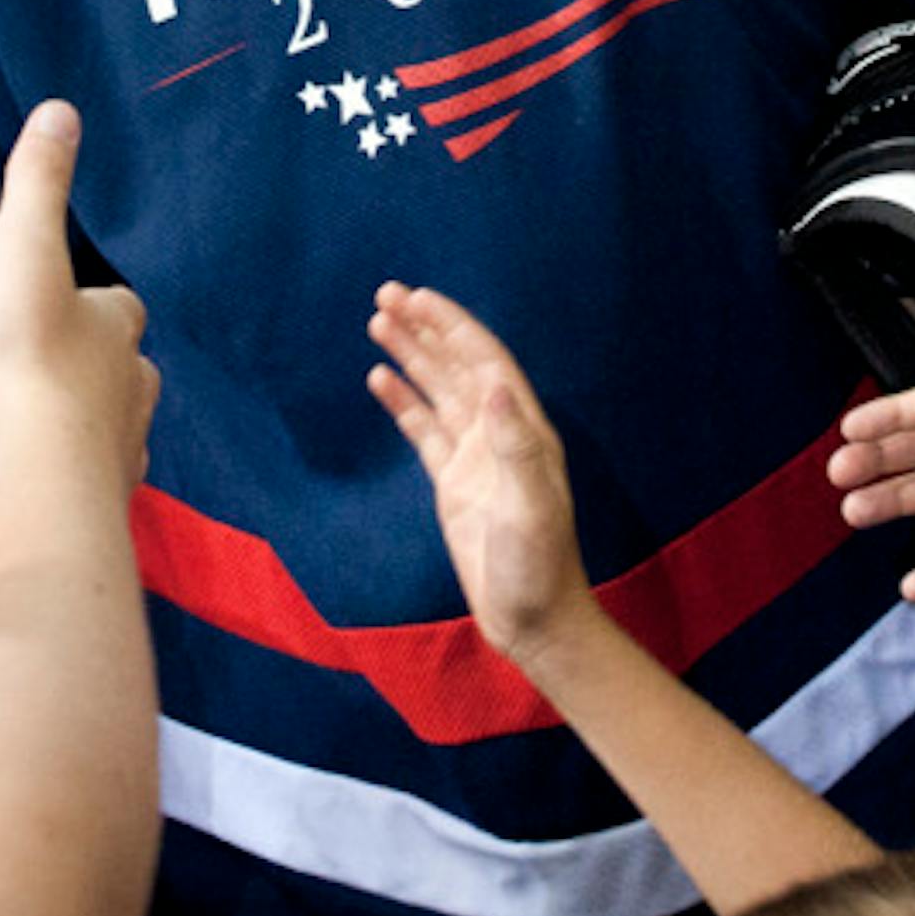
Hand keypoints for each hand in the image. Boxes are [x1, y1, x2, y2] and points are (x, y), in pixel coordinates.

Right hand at [0, 101, 157, 491]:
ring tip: (44, 421)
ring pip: (113, 422)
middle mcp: (134, 386)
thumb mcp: (19, 257)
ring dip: (86, 418)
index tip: (63, 298)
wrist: (38, 487)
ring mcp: (122, 449)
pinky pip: (93, 479)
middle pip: (122, 365)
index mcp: (118, 325)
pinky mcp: (100, 503)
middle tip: (48, 363)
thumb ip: (36, 188)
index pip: (117, 302)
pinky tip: (45, 477)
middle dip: (94, 363)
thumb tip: (61, 111)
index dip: (94, 298)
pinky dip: (75, 473)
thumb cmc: (24, 364)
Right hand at [366, 282, 590, 668]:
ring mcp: (474, 456)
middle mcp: (498, 433)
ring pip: (436, 391)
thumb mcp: (531, 506)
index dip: (453, 328)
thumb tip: (495, 383)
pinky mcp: (452, 482)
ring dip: (410, 355)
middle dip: (425, 329)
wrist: (532, 620)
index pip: (484, 362)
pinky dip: (402, 401)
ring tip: (376, 322)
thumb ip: (513, 445)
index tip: (419, 299)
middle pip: (456, 366)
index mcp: (523, 430)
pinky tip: (379, 377)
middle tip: (385, 295)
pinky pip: (423, 429)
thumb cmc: (538, 566)